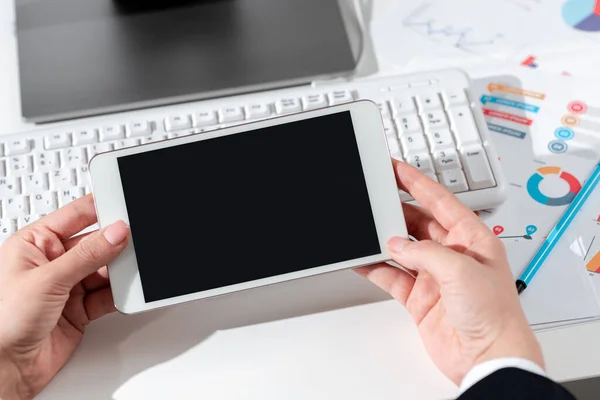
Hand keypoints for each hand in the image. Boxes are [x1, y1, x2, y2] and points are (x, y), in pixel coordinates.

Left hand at [0, 195, 128, 398]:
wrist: (2, 371)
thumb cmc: (1, 322)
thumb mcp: (47, 280)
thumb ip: (87, 255)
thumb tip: (116, 233)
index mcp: (35, 244)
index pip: (76, 216)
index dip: (101, 209)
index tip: (125, 207)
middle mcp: (52, 263)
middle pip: (95, 244)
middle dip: (116, 245)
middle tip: (134, 243)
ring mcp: (67, 287)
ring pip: (105, 270)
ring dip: (119, 273)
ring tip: (131, 272)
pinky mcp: (80, 309)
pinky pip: (107, 295)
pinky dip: (119, 295)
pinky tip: (125, 292)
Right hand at [356, 161, 542, 384]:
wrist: (487, 358)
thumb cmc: (495, 315)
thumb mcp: (461, 271)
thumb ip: (425, 252)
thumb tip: (397, 244)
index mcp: (471, 239)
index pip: (440, 201)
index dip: (417, 183)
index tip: (397, 169)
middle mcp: (452, 254)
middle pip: (418, 222)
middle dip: (396, 211)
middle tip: (375, 200)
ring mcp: (434, 276)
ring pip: (402, 249)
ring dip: (384, 240)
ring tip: (365, 230)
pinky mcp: (420, 297)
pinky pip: (392, 276)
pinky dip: (376, 268)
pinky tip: (364, 260)